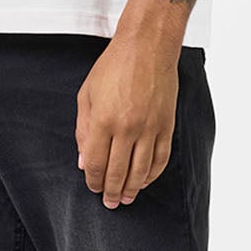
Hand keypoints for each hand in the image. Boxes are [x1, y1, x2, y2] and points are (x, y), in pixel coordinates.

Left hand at [76, 33, 178, 206]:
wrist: (147, 48)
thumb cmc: (113, 67)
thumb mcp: (87, 95)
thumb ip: (83, 130)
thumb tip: (84, 161)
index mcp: (103, 120)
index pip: (96, 163)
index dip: (93, 181)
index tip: (93, 188)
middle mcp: (127, 128)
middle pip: (118, 172)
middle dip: (111, 192)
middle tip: (110, 203)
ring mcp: (149, 128)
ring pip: (141, 170)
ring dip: (132, 188)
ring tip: (126, 198)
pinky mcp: (166, 125)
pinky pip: (161, 158)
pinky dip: (153, 174)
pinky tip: (145, 180)